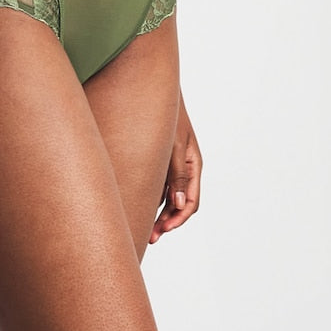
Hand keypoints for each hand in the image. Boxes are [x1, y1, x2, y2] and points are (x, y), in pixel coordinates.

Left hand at [150, 91, 201, 241]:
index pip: (192, 201)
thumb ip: (177, 175)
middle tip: (150, 238)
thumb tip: (180, 206)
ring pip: (167, 197)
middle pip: (179, 204)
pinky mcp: (159, 161)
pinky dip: (150, 198)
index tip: (164, 230)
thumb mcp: (173, 146)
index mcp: (193, 165)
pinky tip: (137, 206)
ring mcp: (172, 166)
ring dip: (157, 213)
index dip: (178, 219)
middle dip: (166, 222)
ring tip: (142, 229)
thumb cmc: (167, 116)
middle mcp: (185, 168)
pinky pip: (157, 185)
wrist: (154, 92)